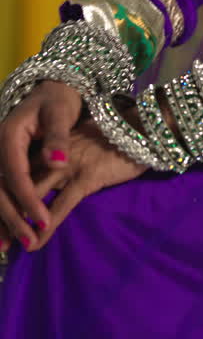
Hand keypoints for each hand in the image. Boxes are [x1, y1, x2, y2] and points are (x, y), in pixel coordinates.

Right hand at [0, 81, 82, 250]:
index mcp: (9, 135)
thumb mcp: (61, 113)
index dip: (28, 199)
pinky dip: (0, 212)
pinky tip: (3, 236)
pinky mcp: (2, 165)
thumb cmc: (58, 100)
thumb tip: (58, 162)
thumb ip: (58, 137)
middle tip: (30, 241)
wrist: (50, 90)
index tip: (43, 220)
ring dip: (1, 221)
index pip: (15, 173)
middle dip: (12, 217)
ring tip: (10, 248)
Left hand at [0, 115, 146, 253]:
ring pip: (34, 196)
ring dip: (19, 222)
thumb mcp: (80, 143)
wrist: (142, 127)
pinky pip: (61, 206)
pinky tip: (36, 243)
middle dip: (5, 210)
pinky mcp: (87, 177)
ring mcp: (69, 165)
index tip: (0, 213)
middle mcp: (53, 154)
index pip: (17, 170)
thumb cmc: (112, 137)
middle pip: (18, 183)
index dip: (4, 191)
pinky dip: (46, 226)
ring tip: (10, 244)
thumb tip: (45, 177)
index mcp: (49, 145)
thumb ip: (60, 157)